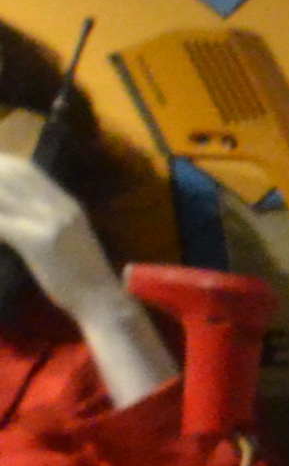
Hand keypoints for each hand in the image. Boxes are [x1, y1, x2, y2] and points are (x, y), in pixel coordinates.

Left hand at [0, 141, 128, 317]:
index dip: (3, 165)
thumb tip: (19, 217)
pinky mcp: (39, 240)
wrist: (101, 300)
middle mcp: (59, 206)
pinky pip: (2, 223)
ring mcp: (50, 221)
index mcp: (66, 204)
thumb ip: (47, 222)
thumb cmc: (83, 277)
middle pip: (14, 176)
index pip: (29, 171)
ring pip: (4, 197)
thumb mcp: (68, 240)